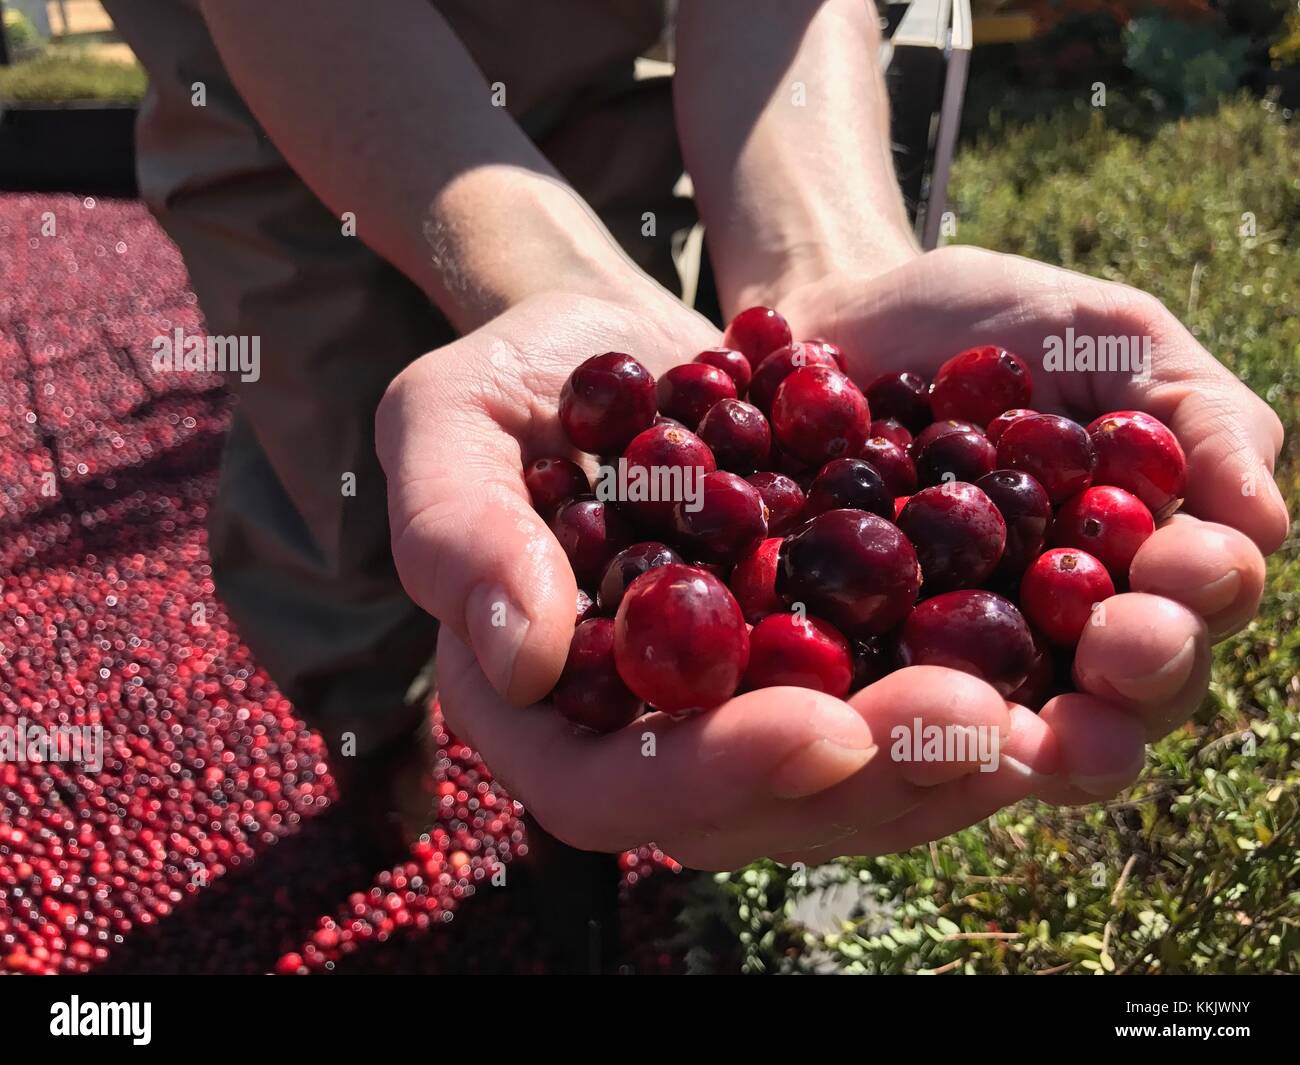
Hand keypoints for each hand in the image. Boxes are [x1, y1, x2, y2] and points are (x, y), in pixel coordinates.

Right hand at [375, 279, 1161, 870]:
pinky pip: (892, 712)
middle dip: (865, 781)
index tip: (819, 726)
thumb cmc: (516, 380)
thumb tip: (522, 659)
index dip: (710, 776)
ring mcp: (735, 712)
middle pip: (746, 811)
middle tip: (978, 725)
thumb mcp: (446, 421)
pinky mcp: (815, 668)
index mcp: (537, 708)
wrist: (616, 352)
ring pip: (841, 787)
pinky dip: (974, 702)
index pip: (605, 789)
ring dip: (944, 762)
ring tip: (1047, 713)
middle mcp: (641, 738)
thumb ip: (455, 532)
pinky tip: (1054, 668)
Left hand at [774, 245, 1287, 789]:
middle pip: (1131, 691)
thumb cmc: (982, 327)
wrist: (834, 323)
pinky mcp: (866, 671)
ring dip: (1052, 738)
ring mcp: (964, 661)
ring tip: (1042, 729)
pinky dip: (913, 721)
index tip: (1177, 564)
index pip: (1196, 603)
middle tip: (1121, 649)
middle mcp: (1065, 631)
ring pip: (1030, 731)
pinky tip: (911, 718)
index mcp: (1140, 562)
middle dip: (1143, 673)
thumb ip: (1200, 415)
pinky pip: (896, 712)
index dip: (1201, 594)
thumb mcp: (1107, 339)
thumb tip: (1265, 525)